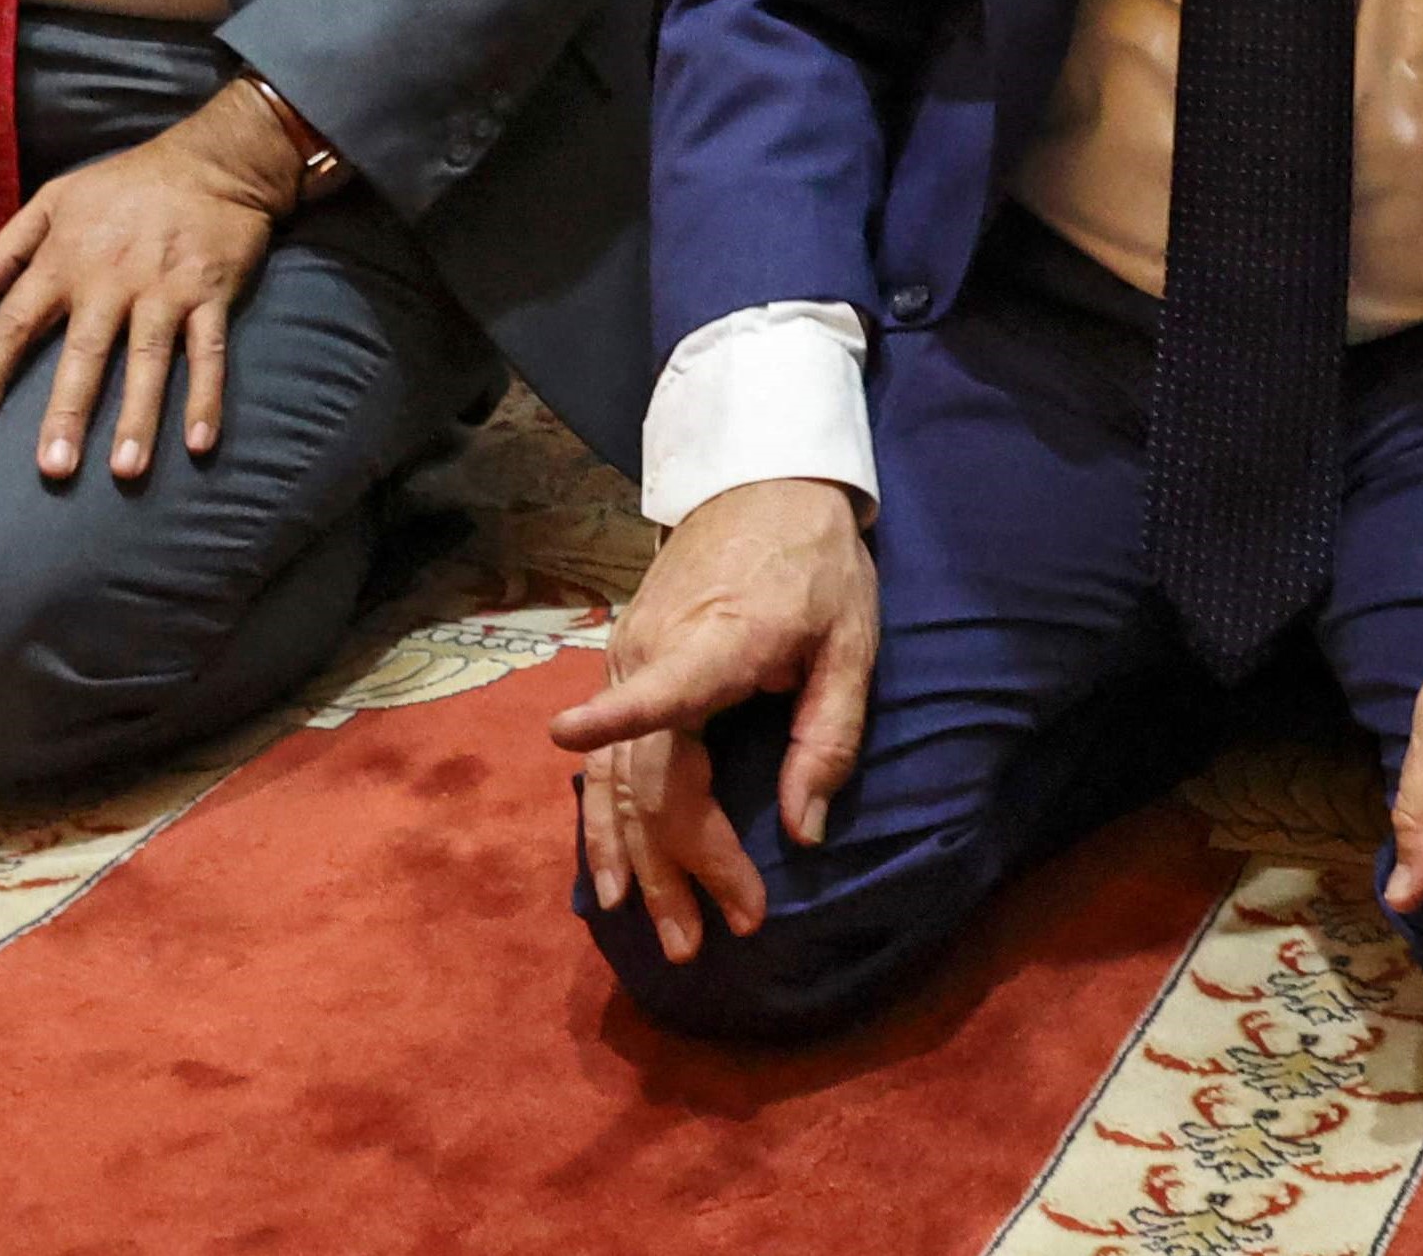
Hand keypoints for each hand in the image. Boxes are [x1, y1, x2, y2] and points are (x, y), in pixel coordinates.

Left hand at [0, 78, 309, 480]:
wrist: (214, 160)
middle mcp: (111, 280)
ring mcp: (164, 290)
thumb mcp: (53, 201)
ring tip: (126, 470)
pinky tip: (199, 443)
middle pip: (84, 354)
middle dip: (67, 412)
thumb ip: (3, 252)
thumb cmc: (124, 184)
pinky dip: (206, 397)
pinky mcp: (210, 296)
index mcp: (64, 259)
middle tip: (53, 469)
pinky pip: (208, 353)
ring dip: (138, 416)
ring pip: (148, 361)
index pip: (14, 325)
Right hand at [551, 476, 875, 965]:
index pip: (663, 690)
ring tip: (658, 931)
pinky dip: (606, 825)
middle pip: (650, 781)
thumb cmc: (815, 563)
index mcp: (716, 642)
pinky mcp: (623, 667)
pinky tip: (613, 878)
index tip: (571, 736)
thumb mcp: (851, 641)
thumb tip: (804, 834)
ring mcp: (627, 662)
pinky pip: (608, 765)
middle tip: (704, 940)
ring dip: (636, 862)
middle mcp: (653, 656)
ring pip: (617, 782)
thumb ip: (829, 736)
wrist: (761, 483)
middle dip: (677, 868)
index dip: (618, 714)